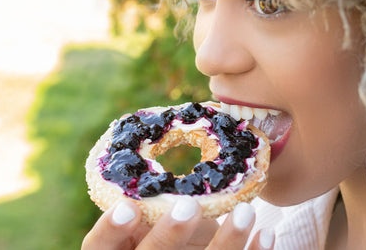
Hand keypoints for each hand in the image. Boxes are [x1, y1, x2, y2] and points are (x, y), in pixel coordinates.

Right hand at [81, 197, 274, 249]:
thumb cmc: (162, 231)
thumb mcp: (148, 215)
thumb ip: (148, 195)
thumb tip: (144, 127)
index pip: (98, 249)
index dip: (109, 231)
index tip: (127, 207)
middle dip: (168, 236)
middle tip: (190, 206)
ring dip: (226, 242)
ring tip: (245, 212)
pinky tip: (267, 232)